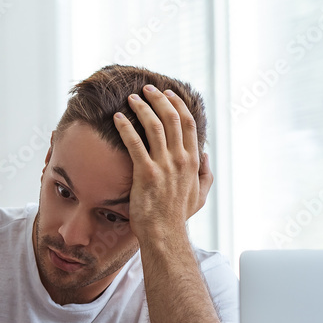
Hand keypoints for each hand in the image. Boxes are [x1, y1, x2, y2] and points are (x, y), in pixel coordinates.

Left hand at [114, 85, 213, 238]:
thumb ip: (205, 173)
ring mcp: (164, 165)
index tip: (167, 93)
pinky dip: (126, 127)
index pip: (188, 123)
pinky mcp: (146, 173)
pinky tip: (117, 118)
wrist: (164, 233)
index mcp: (192, 160)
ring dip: (142, 108)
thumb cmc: (178, 216)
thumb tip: (205, 155)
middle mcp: (180, 159)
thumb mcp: (200, 194)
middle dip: (159, 99)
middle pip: (172, 118)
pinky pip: (134, 143)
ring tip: (131, 98)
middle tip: (146, 89)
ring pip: (154, 126)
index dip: (177, 104)